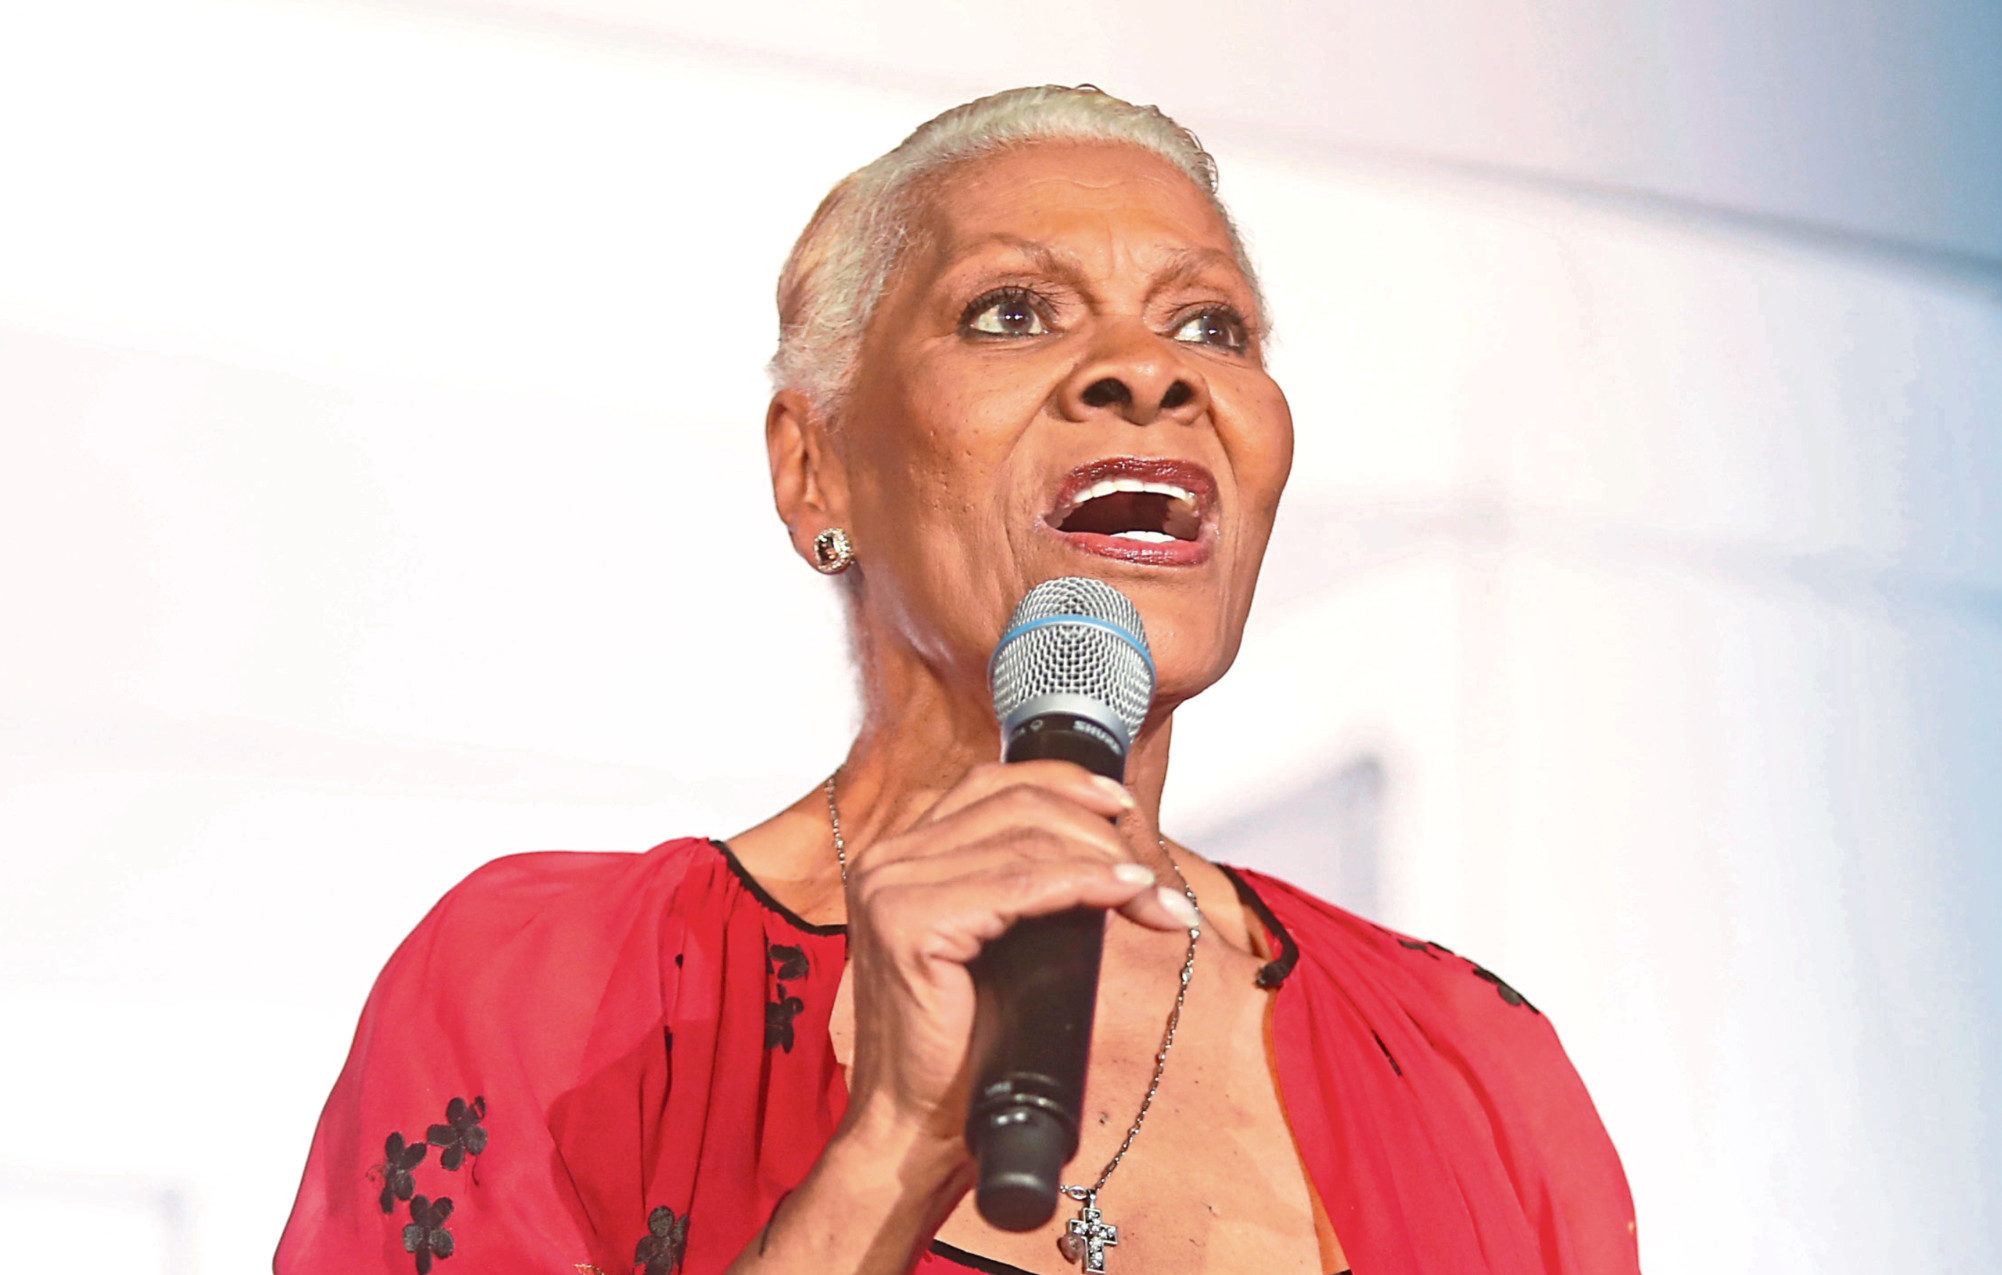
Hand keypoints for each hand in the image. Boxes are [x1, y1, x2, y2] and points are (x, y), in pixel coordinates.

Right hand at [837, 760, 1196, 1152]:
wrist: (913, 1125)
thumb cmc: (956, 1046)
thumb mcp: (992, 943)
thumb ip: (1019, 886)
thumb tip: (1104, 851)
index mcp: (898, 855)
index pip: (991, 785)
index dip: (1066, 786)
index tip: (1124, 810)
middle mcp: (885, 859)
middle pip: (1014, 801)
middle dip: (1098, 828)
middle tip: (1151, 874)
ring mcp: (890, 887)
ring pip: (1025, 837)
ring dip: (1104, 860)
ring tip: (1152, 895)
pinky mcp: (909, 923)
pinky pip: (1021, 884)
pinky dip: (1084, 884)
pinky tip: (1124, 896)